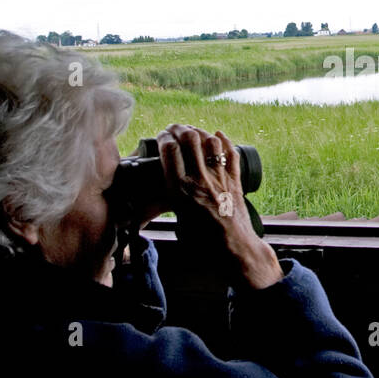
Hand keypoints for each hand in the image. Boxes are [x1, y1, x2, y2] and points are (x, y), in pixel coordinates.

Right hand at [157, 123, 282, 289]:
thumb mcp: (176, 221)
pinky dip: (225, 141)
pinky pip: (231, 153)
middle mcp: (200, 179)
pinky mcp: (236, 180)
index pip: (170, 150)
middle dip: (181, 129)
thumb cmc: (203, 241)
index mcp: (180, 189)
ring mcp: (220, 177)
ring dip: (202, 132)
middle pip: (190, 139)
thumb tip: (142, 208)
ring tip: (195, 132)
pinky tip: (219, 136)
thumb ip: (162, 207)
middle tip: (177, 129)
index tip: (163, 137)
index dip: (164, 138)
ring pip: (212, 141)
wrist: (233, 248)